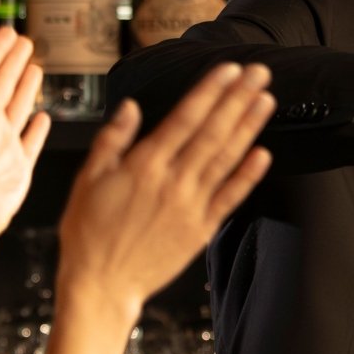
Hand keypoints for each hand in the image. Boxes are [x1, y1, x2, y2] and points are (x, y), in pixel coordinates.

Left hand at [0, 28, 50, 239]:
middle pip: (3, 83)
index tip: (7, 31)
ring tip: (35, 69)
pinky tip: (43, 118)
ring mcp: (3, 143)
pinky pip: (31, 140)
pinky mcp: (19, 164)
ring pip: (18, 107)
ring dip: (26, 87)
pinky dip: (38, 128)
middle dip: (13, 61)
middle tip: (24, 42)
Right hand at [59, 64, 275, 311]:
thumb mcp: (87, 179)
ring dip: (248, 127)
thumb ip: (112, 140)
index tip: (229, 69)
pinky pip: (230, 197)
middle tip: (260, 73)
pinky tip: (263, 153)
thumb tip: (130, 106)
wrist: (102, 284)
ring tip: (266, 100)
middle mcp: (172, 181)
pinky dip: (248, 175)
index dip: (210, 91)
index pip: (185, 118)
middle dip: (238, 99)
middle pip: (213, 132)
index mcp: (144, 165)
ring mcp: (190, 206)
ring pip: (226, 159)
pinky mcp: (201, 229)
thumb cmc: (89, 231)